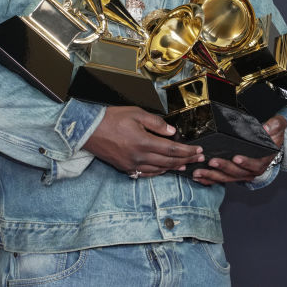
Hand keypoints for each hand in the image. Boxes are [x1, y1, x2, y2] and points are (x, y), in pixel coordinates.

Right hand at [83, 106, 203, 177]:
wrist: (89, 130)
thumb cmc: (111, 118)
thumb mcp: (136, 113)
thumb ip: (156, 123)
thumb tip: (172, 132)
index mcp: (143, 142)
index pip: (172, 149)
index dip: (187, 151)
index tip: (198, 150)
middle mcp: (139, 156)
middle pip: (168, 161)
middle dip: (185, 160)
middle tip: (198, 158)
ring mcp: (132, 164)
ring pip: (158, 169)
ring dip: (174, 167)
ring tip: (185, 165)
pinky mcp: (125, 168)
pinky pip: (146, 173)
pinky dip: (158, 172)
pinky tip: (164, 169)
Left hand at [192, 114, 286, 185]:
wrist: (268, 142)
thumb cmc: (271, 135)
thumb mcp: (277, 126)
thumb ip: (275, 125)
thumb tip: (267, 127)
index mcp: (263, 161)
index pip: (254, 165)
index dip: (246, 163)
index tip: (236, 158)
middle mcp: (252, 171)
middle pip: (237, 173)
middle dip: (224, 168)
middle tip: (212, 161)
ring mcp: (241, 173)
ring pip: (227, 178)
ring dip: (212, 176)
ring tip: (198, 172)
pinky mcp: (232, 173)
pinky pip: (221, 178)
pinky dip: (209, 179)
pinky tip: (199, 178)